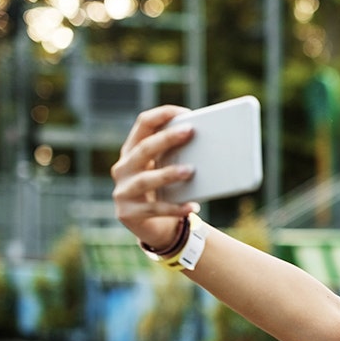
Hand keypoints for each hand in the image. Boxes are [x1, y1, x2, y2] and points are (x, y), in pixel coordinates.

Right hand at [111, 106, 198, 249]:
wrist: (154, 227)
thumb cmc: (167, 191)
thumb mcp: (169, 170)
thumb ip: (180, 155)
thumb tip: (217, 140)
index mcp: (132, 151)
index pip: (143, 124)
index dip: (162, 115)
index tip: (185, 113)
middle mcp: (123, 168)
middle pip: (144, 148)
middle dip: (166, 139)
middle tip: (190, 131)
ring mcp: (122, 191)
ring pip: (146, 179)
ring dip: (169, 173)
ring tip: (191, 170)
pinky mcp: (128, 213)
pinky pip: (155, 209)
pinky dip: (175, 208)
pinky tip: (192, 206)